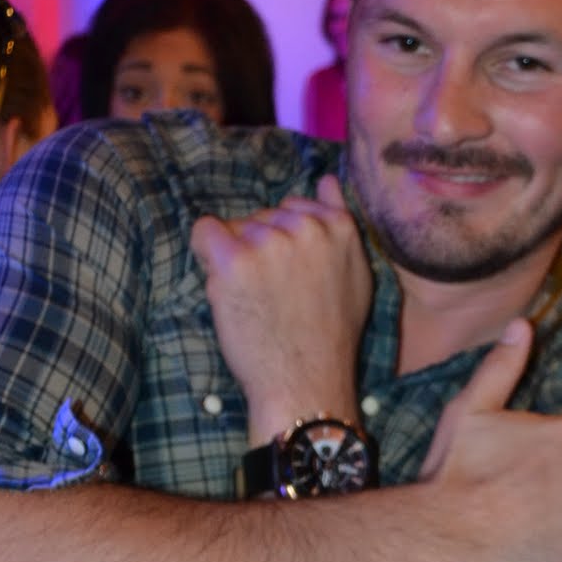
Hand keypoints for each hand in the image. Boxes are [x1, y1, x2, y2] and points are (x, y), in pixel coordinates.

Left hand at [190, 175, 371, 431]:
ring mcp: (269, 241)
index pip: (295, 208)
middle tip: (274, 294)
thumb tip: (327, 179)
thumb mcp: (356, 276)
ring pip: (236, 229)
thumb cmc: (331, 337)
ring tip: (256, 300)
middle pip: (263, 218)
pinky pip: (204, 232)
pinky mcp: (234, 260)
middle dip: (262, 248)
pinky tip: (225, 285)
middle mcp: (306, 227)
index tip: (292, 277)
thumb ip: (340, 223)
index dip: (287, 243)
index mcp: (339, 227)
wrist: (305, 381)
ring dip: (238, 259)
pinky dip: (206, 255)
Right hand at [420, 319, 561, 561]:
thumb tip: (523, 324)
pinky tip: (532, 554)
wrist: (443, 536)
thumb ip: (501, 368)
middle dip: (553, 491)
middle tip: (512, 508)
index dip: (532, 464)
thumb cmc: (452, 473)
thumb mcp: (469, 411)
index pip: (561, 447)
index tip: (505, 477)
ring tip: (520, 533)